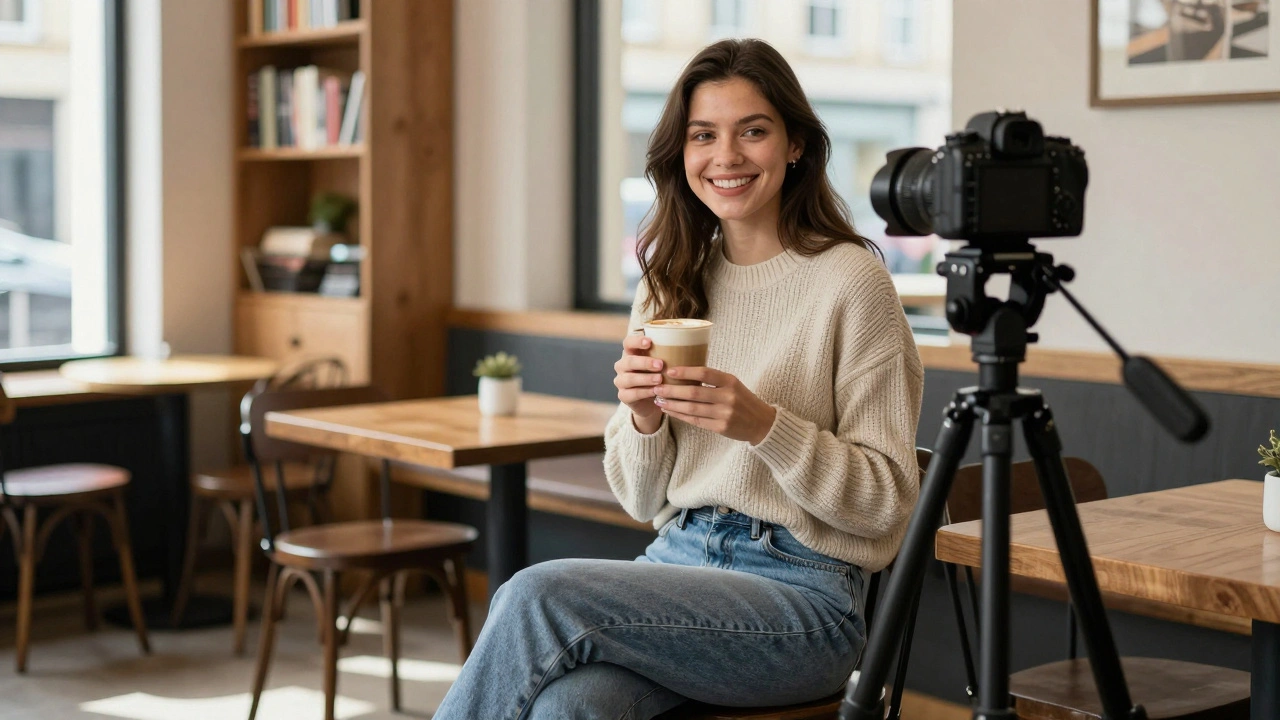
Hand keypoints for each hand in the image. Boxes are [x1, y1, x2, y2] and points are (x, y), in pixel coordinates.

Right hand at [612, 332, 664, 433]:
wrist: (654, 400)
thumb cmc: (663, 376)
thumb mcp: (666, 364)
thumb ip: (673, 355)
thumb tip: (697, 344)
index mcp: (632, 353)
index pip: (628, 342)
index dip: (636, 341)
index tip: (650, 341)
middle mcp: (623, 365)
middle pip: (628, 361)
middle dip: (644, 362)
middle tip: (660, 364)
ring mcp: (621, 381)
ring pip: (629, 378)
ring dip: (645, 378)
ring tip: (659, 379)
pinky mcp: (624, 396)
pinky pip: (632, 394)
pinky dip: (644, 392)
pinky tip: (655, 392)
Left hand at [653, 366, 776, 444]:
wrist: (761, 423)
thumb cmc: (743, 400)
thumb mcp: (733, 384)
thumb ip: (713, 380)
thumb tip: (684, 372)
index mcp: (730, 381)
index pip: (704, 373)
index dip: (685, 371)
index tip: (669, 371)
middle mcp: (728, 397)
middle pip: (694, 392)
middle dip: (672, 390)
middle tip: (657, 387)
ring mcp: (724, 413)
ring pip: (692, 408)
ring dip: (673, 404)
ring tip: (659, 400)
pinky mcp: (721, 428)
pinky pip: (695, 420)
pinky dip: (680, 415)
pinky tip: (670, 411)